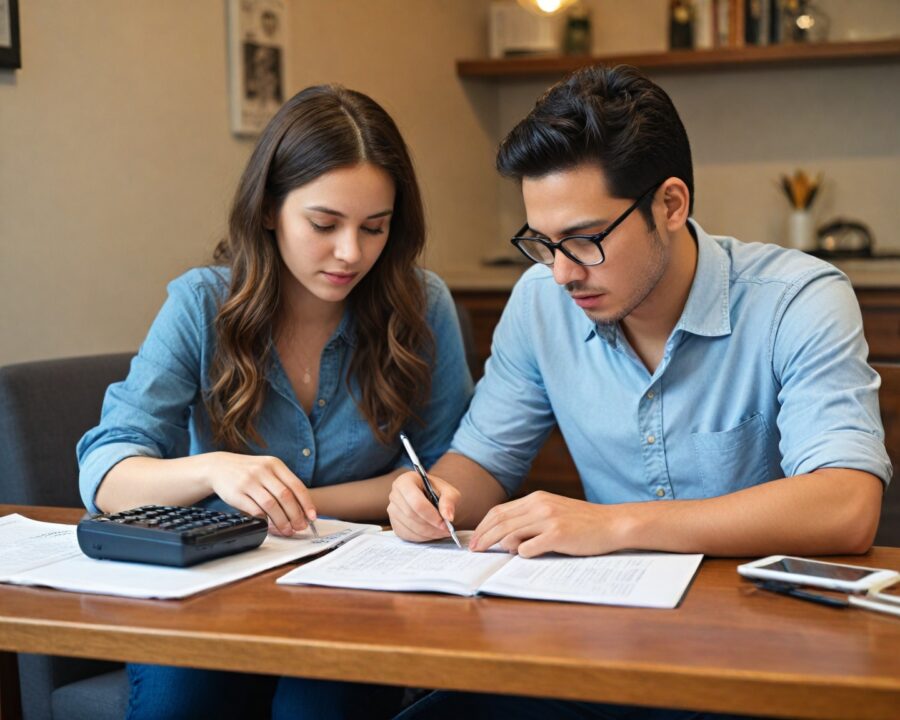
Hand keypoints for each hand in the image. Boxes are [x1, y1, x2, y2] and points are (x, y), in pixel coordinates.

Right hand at [201, 452, 316, 536]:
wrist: (219, 466)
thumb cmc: (248, 471)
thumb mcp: (267, 468)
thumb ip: (283, 483)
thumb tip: (302, 508)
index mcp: (274, 464)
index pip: (296, 485)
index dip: (306, 502)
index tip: (312, 516)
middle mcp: (262, 471)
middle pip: (285, 496)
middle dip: (296, 515)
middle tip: (300, 526)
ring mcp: (249, 481)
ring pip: (271, 505)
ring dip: (282, 521)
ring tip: (287, 530)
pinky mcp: (237, 493)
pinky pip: (255, 510)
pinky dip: (265, 520)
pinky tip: (270, 526)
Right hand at [388, 470, 459, 541]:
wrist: (432, 499)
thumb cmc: (439, 493)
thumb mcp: (449, 492)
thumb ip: (449, 501)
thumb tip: (448, 517)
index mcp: (406, 481)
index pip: (416, 501)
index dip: (431, 515)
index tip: (444, 523)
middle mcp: (395, 494)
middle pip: (411, 515)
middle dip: (431, 526)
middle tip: (446, 530)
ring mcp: (392, 510)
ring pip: (409, 527)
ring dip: (428, 533)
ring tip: (442, 532)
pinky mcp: (394, 523)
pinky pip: (406, 534)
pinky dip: (422, 538)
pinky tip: (432, 534)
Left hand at [468, 491, 623, 557]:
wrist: (612, 523)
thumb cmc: (582, 522)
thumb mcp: (553, 513)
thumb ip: (530, 522)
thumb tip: (506, 540)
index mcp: (537, 498)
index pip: (500, 511)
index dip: (484, 526)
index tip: (475, 539)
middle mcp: (539, 505)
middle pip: (500, 521)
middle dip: (483, 537)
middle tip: (474, 550)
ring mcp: (548, 519)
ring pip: (510, 533)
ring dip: (497, 545)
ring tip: (491, 554)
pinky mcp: (558, 535)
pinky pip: (530, 547)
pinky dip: (521, 553)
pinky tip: (522, 555)